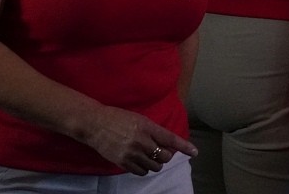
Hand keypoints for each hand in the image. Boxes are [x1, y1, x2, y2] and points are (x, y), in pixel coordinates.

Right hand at [80, 105, 197, 175]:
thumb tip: (166, 144)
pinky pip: (142, 172)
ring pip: (155, 166)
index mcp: (146, 126)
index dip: (184, 146)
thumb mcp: (137, 119)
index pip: (170, 139)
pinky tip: (140, 161)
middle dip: (165, 155)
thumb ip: (152, 130)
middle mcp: (141, 141)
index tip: (194, 152)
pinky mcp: (124, 162)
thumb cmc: (116, 117)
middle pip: (164, 157)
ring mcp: (132, 153)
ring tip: (148, 156)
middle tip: (160, 151)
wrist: (94, 124)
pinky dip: (144, 168)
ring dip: (155, 163)